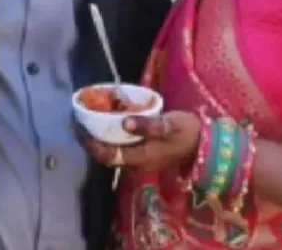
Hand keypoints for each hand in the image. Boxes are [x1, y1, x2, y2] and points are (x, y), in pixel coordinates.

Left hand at [75, 111, 199, 172]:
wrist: (204, 144)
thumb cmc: (186, 132)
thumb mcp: (169, 125)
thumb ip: (148, 125)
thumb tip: (124, 122)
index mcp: (140, 158)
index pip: (107, 154)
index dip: (90, 143)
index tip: (77, 127)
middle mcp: (136, 162)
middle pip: (106, 154)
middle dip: (90, 139)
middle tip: (77, 120)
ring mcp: (140, 158)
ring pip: (113, 150)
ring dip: (99, 137)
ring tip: (88, 119)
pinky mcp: (144, 151)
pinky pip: (121, 145)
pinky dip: (111, 135)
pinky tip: (108, 121)